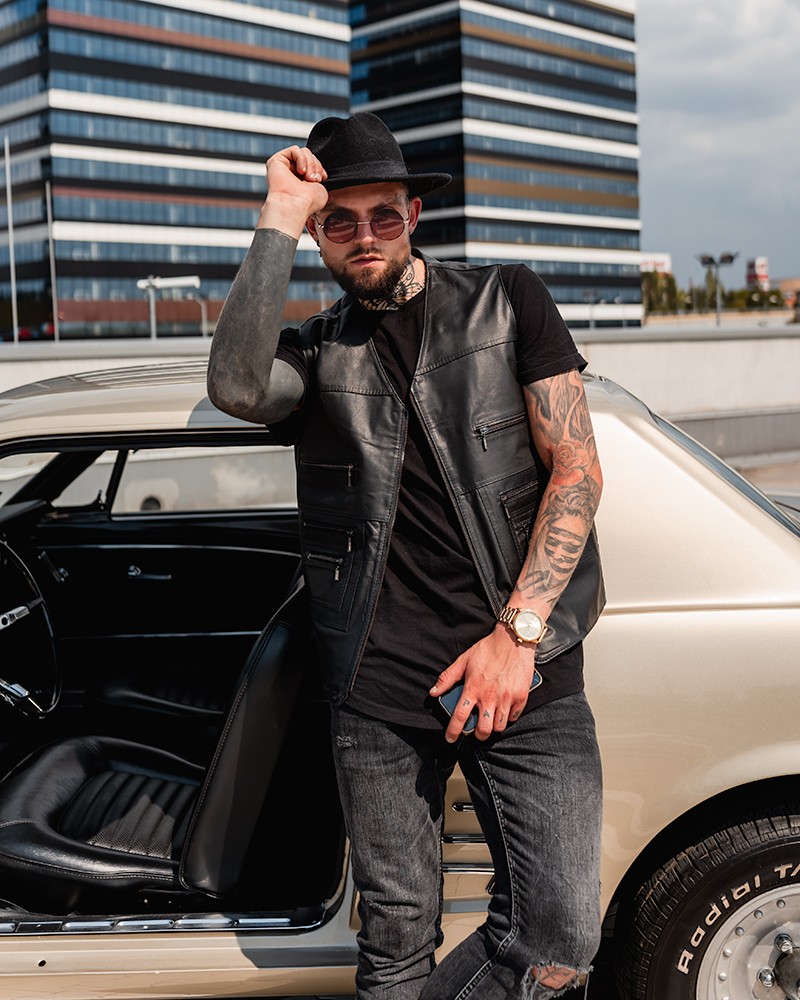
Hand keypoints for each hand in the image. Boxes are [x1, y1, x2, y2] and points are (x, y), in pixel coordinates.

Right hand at [257, 145, 328, 235]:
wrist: (296, 205)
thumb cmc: (307, 202)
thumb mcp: (320, 187)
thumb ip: (317, 175)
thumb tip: (317, 169)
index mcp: (301, 180)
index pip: (313, 163)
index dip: (320, 168)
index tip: (322, 178)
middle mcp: (291, 173)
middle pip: (309, 156)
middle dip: (316, 166)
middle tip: (314, 179)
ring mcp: (283, 167)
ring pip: (303, 152)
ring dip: (310, 163)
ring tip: (308, 177)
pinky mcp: (276, 161)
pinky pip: (295, 150)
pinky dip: (302, 158)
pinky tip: (301, 171)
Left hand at [430, 626, 536, 741]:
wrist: (513, 639)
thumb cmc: (488, 649)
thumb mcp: (463, 660)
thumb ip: (447, 678)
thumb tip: (433, 693)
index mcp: (473, 688)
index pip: (460, 716)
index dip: (453, 731)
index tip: (450, 739)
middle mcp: (489, 696)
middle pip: (483, 729)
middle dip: (478, 734)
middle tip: (476, 730)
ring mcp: (507, 698)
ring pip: (500, 727)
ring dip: (493, 727)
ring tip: (490, 721)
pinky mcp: (521, 696)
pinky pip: (514, 717)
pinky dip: (508, 717)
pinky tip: (504, 711)